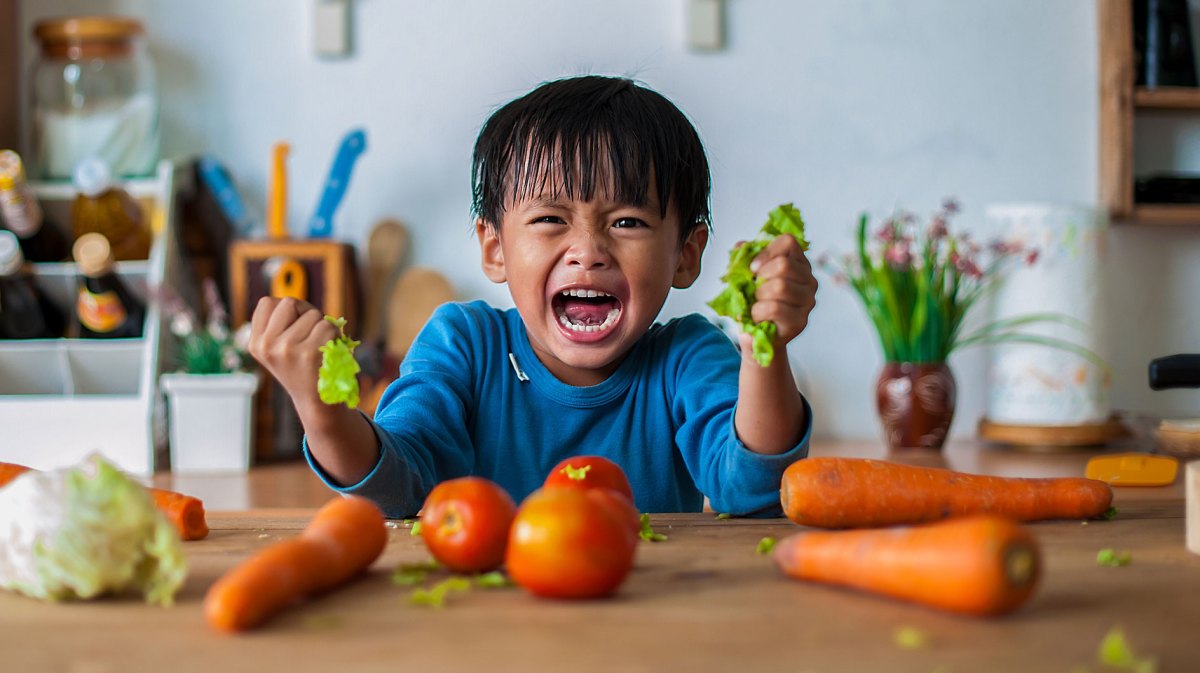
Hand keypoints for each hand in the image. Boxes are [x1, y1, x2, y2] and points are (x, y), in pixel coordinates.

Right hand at [247, 296, 339, 410]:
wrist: (315, 401)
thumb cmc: (302, 367)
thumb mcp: (278, 348)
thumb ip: (281, 324)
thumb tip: (296, 305)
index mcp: (256, 343)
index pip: (267, 303)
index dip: (286, 309)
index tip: (294, 325)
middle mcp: (266, 345)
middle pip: (289, 302)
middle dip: (305, 312)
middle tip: (310, 333)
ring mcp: (286, 349)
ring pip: (313, 314)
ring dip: (322, 325)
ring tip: (319, 346)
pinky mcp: (308, 353)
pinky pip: (328, 326)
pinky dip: (335, 334)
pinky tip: (329, 350)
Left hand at [747, 234, 816, 346]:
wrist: (755, 335)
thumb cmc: (754, 302)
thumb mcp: (746, 276)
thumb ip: (744, 258)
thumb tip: (740, 246)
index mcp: (798, 263)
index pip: (788, 242)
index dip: (767, 251)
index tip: (753, 268)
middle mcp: (809, 280)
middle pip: (783, 265)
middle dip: (761, 278)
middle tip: (755, 290)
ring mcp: (808, 301)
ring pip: (780, 286)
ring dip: (759, 296)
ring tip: (757, 304)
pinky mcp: (800, 321)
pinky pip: (774, 308)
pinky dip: (758, 312)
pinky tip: (758, 317)